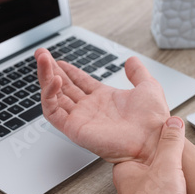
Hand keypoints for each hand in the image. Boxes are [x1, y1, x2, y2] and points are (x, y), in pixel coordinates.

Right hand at [35, 48, 168, 163]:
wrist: (153, 138)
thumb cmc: (153, 119)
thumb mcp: (148, 86)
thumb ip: (138, 72)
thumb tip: (131, 60)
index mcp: (104, 98)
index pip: (78, 82)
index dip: (67, 70)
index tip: (56, 60)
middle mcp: (89, 108)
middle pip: (63, 87)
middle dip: (50, 70)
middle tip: (41, 54)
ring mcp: (80, 118)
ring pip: (54, 97)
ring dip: (45, 78)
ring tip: (42, 60)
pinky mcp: (74, 128)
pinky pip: (54, 112)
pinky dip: (49, 96)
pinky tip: (54, 81)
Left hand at [105, 117, 188, 193]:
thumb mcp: (166, 163)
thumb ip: (170, 142)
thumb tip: (173, 123)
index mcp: (127, 169)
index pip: (140, 147)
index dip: (155, 139)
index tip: (169, 132)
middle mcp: (135, 183)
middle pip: (156, 161)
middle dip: (175, 155)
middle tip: (188, 149)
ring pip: (168, 177)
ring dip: (184, 171)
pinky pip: (177, 192)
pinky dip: (189, 186)